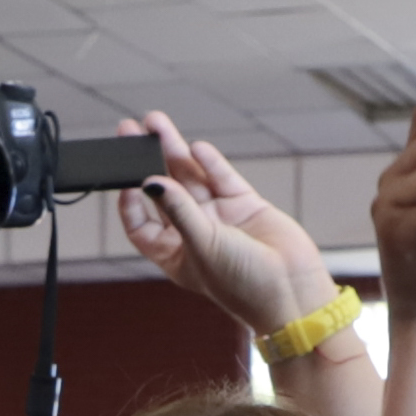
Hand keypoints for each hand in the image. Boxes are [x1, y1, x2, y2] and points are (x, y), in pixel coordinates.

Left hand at [117, 111, 348, 345]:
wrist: (292, 292)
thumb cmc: (243, 285)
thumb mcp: (202, 246)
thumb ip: (178, 211)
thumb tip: (150, 181)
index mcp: (175, 254)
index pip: (142, 224)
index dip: (130, 202)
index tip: (123, 179)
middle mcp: (194, 232)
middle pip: (163, 190)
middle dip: (147, 160)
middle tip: (130, 130)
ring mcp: (219, 216)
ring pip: (190, 177)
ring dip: (174, 150)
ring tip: (156, 123)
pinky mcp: (245, 204)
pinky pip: (222, 178)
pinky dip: (210, 163)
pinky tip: (196, 147)